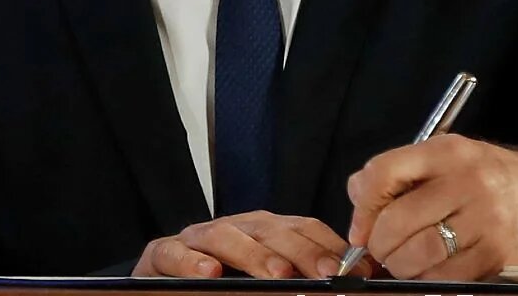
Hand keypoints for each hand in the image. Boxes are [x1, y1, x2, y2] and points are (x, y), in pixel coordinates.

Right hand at [134, 211, 362, 278]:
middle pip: (268, 229)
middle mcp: (231, 230)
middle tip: (328, 274)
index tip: (357, 270)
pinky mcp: (159, 255)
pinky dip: (190, 260)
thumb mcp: (265, 284)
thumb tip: (358, 280)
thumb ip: (299, 279)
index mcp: (261, 234)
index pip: (300, 227)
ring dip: (253, 254)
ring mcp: (193, 240)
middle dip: (302, 251)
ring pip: (223, 234)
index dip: (329, 245)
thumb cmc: (223, 289)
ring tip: (278, 276)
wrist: (168, 290)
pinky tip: (210, 272)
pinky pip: (171, 252)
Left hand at [346, 134, 517, 280]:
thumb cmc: (493, 178)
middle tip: (379, 252)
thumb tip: (356, 197)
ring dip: (400, 266)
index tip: (359, 229)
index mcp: (446, 151)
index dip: (361, 207)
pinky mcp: (500, 253)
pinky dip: (428, 280)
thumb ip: (400, 172)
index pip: (383, 173)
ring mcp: (486, 219)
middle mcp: (466, 182)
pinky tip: (428, 273)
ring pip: (419, 253)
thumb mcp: (450, 159)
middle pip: (396, 220)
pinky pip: (447, 276)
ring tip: (402, 263)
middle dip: (378, 245)